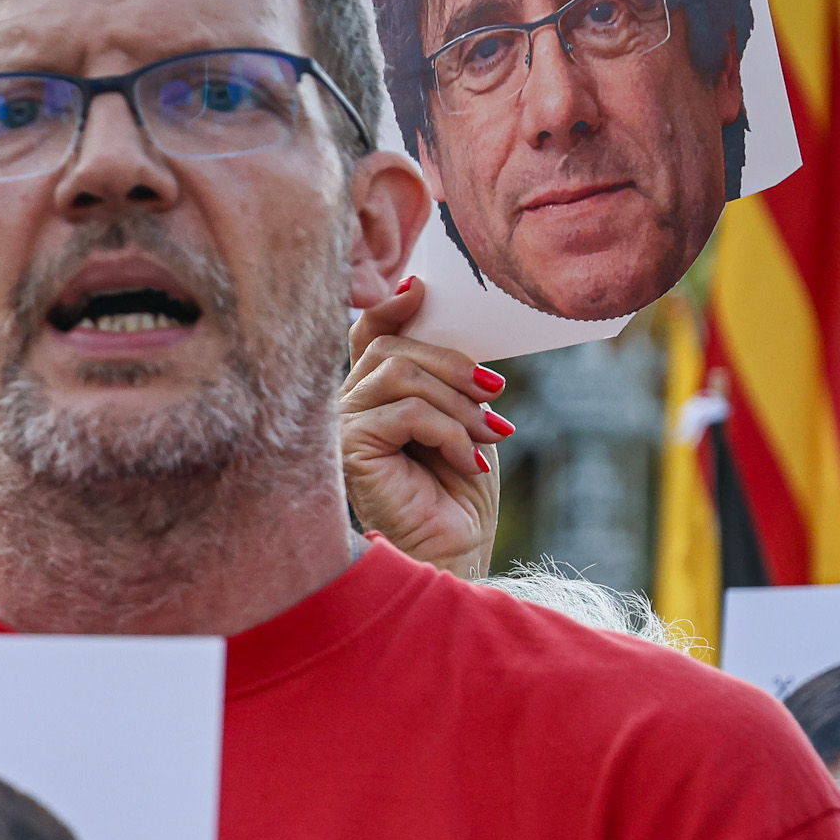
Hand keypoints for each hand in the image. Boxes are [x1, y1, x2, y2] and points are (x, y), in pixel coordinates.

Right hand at [340, 279, 505, 579]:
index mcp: (370, 393)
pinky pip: (406, 414)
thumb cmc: (457, 491)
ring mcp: (343, 426)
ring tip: (491, 434)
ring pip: (401, 374)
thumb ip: (446, 376)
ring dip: (459, 403)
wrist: (454, 550)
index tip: (422, 289)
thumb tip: (455, 330)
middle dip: (453, 364)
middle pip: (392, 347)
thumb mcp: (462, 417)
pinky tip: (470, 462)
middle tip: (496, 395)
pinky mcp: (349, 450)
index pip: (366, 333)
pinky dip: (451, 433)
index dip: (389, 305)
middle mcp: (346, 405)